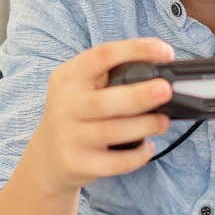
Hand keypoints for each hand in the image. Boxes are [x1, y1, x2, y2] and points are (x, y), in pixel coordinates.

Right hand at [35, 37, 173, 191]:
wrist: (48, 156)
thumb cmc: (77, 113)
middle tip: (166, 90)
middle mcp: (65, 105)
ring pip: (111, 131)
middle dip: (140, 95)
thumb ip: (112, 75)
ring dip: (145, 125)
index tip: (166, 51)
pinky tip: (148, 147)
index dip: (136, 50)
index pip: (102, 55)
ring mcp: (68, 136)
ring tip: (163, 122)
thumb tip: (161, 74)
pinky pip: (114, 162)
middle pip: (104, 101)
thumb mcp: (81, 86)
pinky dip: (137, 156)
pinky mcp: (76, 163)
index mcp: (69, 76)